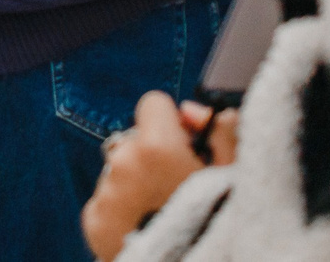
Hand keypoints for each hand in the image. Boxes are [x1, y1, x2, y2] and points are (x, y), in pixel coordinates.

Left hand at [81, 93, 235, 260]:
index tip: (183, 145)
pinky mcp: (93, 219)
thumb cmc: (218, 222)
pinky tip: (144, 226)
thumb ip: (222, 131)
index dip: (172, 123)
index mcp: (156, 146)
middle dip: (153, 154)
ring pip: (120, 170)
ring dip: (137, 182)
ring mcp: (105, 192)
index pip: (153, 103)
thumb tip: (194, 112)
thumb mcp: (235, 174)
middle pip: (136, 139)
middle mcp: (123, 162)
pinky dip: (121, 209)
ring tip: (163, 212)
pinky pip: (106, 198)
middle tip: (177, 187)